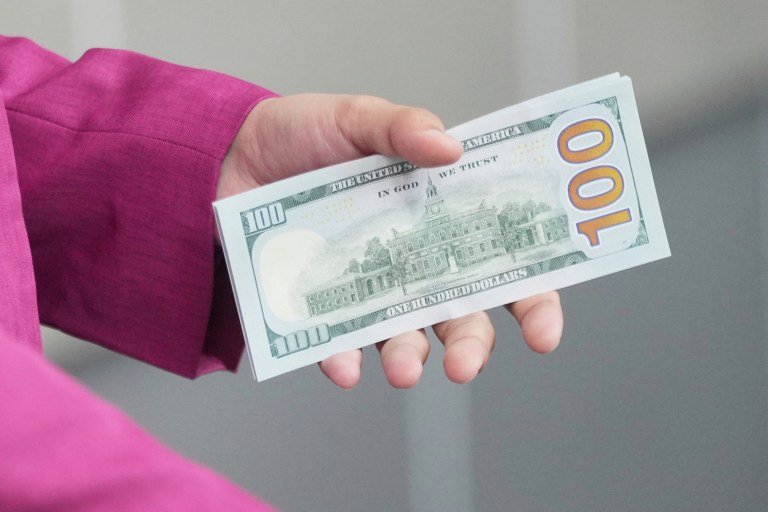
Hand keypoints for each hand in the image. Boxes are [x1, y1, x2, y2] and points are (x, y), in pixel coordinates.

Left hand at [219, 94, 562, 388]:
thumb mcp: (355, 117)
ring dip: (410, 358)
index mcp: (437, 217)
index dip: (531, 299)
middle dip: (472, 345)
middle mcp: (411, 260)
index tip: (543, 330)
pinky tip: (344, 365)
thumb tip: (450, 147)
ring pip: (405, 338)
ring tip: (404, 369)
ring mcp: (367, 288)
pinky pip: (338, 343)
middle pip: (459, 314)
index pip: (501, 262)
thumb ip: (401, 128)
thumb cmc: (302, 134)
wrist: (230, 155)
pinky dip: (343, 357)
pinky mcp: (320, 307)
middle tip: (466, 364)